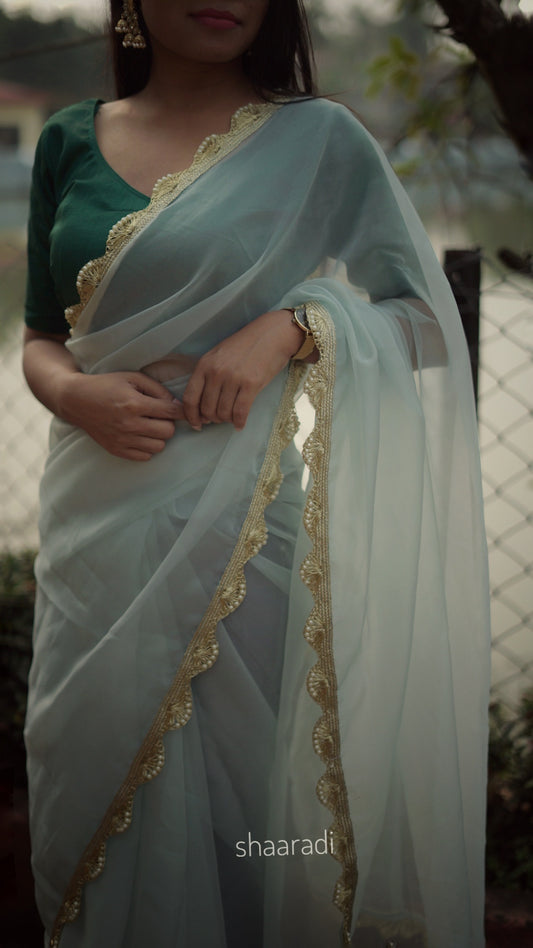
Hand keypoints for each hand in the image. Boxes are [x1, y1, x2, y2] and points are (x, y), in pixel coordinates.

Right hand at [59, 371, 183, 460]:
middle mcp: (129, 424)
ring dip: (158, 436)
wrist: (77, 400)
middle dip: (168, 423)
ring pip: (159, 447)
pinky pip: (145, 457)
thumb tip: (176, 404)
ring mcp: (122, 439)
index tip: (181, 410)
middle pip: (168, 432)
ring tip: (149, 426)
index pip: (171, 412)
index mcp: (134, 404)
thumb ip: (157, 389)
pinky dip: (147, 447)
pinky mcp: (116, 449)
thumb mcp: (132, 378)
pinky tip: (140, 436)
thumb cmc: (106, 385)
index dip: (181, 411)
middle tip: (159, 416)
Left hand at [180, 309, 313, 430]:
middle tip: (219, 419)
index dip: (191, 416)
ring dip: (226, 420)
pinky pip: (240, 412)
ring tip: (231, 418)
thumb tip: (201, 405)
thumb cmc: (245, 345)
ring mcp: (233, 378)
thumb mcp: (218, 355)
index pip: (190, 397)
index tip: (196, 424)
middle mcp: (216, 372)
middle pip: (207, 409)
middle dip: (212, 419)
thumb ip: (207, 375)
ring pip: (223, 413)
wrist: (272, 334)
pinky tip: (240, 424)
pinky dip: (239, 422)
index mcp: (204, 364)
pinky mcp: (251, 384)